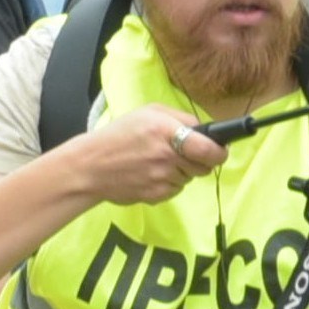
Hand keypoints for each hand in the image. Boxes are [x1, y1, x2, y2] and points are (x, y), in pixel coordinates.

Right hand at [76, 102, 228, 204]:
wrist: (90, 165)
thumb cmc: (119, 135)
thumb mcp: (149, 113)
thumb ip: (182, 118)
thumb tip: (208, 130)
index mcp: (165, 131)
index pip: (209, 149)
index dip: (219, 152)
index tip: (219, 150)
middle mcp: (166, 156)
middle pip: (205, 166)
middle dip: (199, 161)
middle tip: (181, 153)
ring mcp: (162, 178)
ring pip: (190, 178)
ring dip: (182, 171)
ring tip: (157, 161)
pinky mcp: (157, 196)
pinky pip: (176, 190)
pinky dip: (169, 183)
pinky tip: (150, 174)